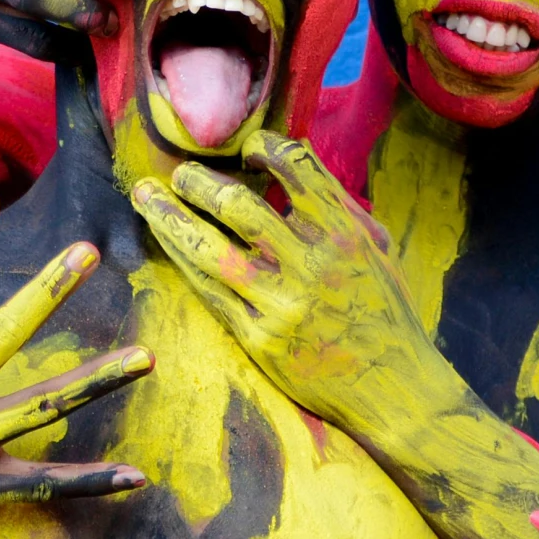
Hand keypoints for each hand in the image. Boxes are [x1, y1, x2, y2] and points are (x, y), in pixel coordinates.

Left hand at [127, 131, 454, 439]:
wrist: (392, 390)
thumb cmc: (385, 314)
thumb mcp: (375, 251)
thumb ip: (337, 207)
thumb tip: (296, 157)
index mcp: (344, 234)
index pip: (296, 168)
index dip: (264, 147)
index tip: (247, 150)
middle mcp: (310, 264)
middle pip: (237, 205)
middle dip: (198, 181)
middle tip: (180, 171)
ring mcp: (279, 303)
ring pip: (208, 248)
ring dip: (170, 217)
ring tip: (146, 195)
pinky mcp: (257, 337)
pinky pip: (208, 291)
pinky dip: (182, 260)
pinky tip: (166, 242)